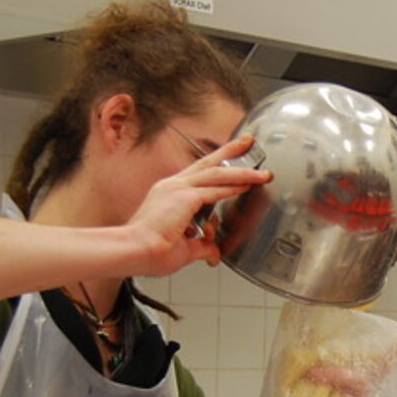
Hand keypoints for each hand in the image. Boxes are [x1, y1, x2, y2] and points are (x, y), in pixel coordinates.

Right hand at [121, 134, 271, 276]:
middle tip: (247, 142)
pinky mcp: (184, 197)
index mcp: (169, 194)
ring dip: (242, 173)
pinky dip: (233, 188)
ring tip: (262, 173)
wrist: (134, 251)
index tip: (231, 162)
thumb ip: (202, 247)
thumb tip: (213, 254)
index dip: (218, 167)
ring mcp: (177, 189)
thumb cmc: (150, 251)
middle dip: (230, 151)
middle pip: (207, 163)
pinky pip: (215, 190)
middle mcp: (172, 186)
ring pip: (216, 174)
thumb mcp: (184, 249)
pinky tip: (248, 186)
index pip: (198, 174)